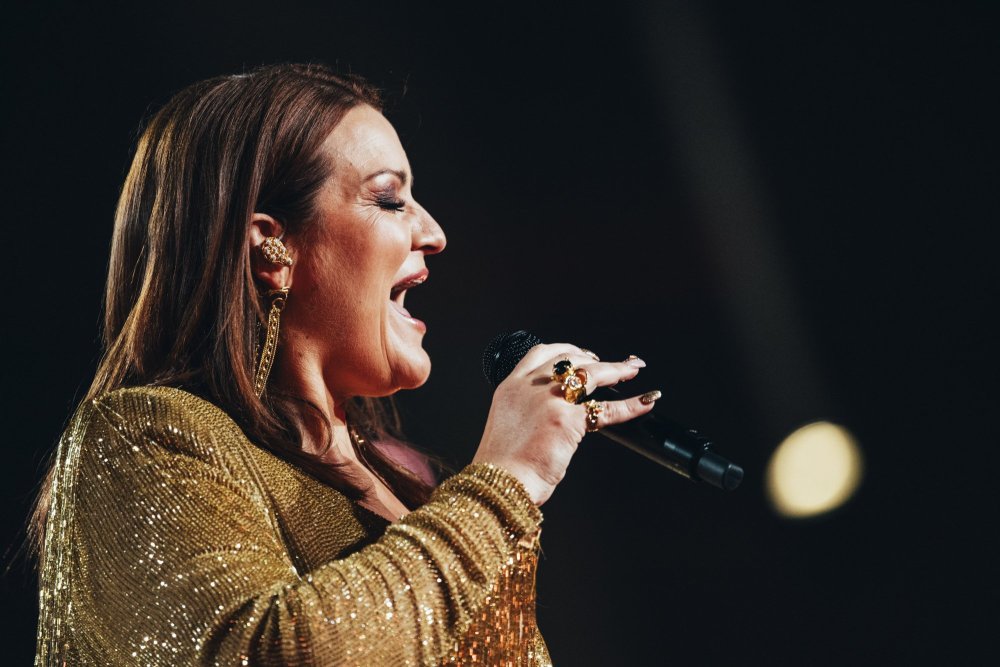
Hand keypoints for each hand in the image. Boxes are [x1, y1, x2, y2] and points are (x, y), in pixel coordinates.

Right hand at [472, 343, 657, 504]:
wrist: (500, 482)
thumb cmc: (502, 464)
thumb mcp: (507, 425)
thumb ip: (527, 411)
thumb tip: (550, 415)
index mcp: (511, 387)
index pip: (542, 354)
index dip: (567, 350)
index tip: (582, 354)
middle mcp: (529, 387)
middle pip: (569, 358)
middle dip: (594, 358)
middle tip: (611, 366)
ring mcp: (550, 400)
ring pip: (591, 374)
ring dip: (616, 370)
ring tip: (632, 370)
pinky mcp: (568, 420)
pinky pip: (608, 409)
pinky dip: (631, 405)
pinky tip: (646, 400)